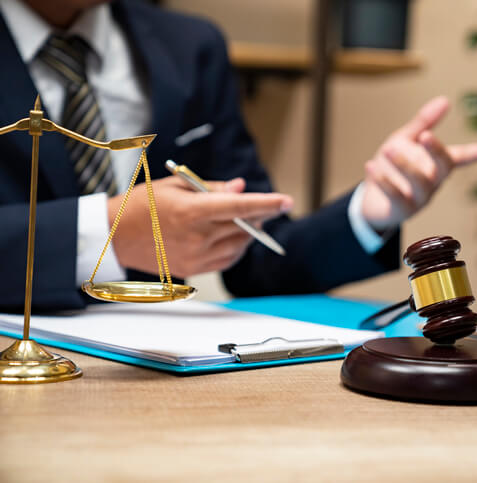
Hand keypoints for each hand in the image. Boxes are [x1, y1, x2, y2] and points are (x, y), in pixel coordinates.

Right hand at [109, 176, 292, 277]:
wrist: (114, 237)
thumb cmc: (143, 205)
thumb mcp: (175, 186)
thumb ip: (212, 188)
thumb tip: (241, 188)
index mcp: (193, 211)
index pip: (240, 207)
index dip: (267, 204)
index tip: (286, 201)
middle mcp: (198, 236)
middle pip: (244, 226)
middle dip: (259, 215)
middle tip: (263, 206)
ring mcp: (197, 256)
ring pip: (240, 244)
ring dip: (248, 231)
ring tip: (242, 220)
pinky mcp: (195, 270)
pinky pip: (228, 259)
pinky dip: (236, 247)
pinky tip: (231, 236)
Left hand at [361, 96, 476, 230]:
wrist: (372, 200)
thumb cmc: (392, 167)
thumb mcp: (405, 140)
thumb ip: (423, 123)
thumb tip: (445, 100)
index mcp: (437, 164)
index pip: (461, 157)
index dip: (476, 152)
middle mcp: (434, 181)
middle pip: (443, 167)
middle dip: (436, 151)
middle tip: (425, 135)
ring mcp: (421, 198)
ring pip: (420, 182)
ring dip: (405, 165)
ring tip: (388, 149)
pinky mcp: (403, 210)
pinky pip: (398, 197)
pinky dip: (385, 182)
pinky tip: (371, 166)